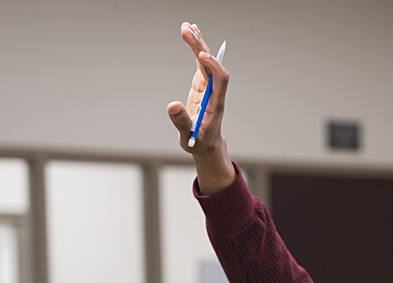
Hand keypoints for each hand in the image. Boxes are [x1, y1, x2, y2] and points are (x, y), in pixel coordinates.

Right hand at [166, 22, 235, 193]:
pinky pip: (200, 63)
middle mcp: (214, 91)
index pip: (220, 80)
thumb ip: (182, 122)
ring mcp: (209, 86)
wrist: (206, 145)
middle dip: (200, 47)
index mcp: (216, 103)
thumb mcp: (188, 137)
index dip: (213, 67)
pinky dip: (196, 48)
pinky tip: (192, 33)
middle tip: (187, 30)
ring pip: (205, 61)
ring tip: (186, 26)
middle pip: (211, 65)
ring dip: (197, 43)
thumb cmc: (198, 142)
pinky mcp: (202, 84)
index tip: (201, 56)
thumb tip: (172, 105)